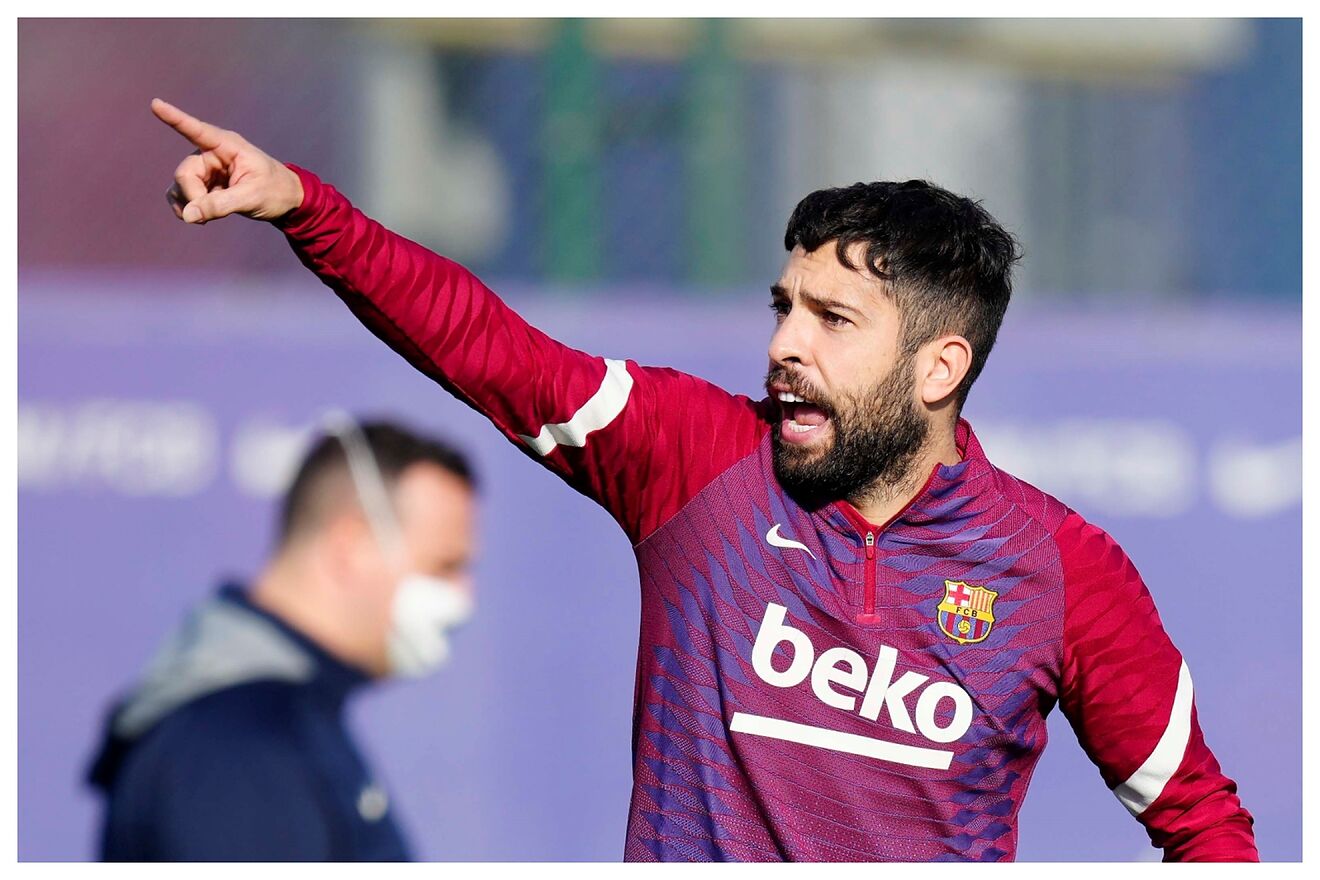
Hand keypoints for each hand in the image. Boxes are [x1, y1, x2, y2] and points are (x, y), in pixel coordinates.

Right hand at [151, 98, 304, 224]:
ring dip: (187, 203)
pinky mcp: (205, 185)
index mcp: (228, 146)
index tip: (155, 104)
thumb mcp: (252, 198)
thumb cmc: (276, 191)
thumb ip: (220, 205)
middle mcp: (213, 154)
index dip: (175, 118)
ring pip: (181, 185)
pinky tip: (196, 218)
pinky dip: (186, 207)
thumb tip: (188, 215)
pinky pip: (182, 194)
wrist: (287, 200)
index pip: (197, 130)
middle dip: (192, 196)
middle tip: (206, 216)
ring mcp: (207, 170)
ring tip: (203, 220)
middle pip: (185, 173)